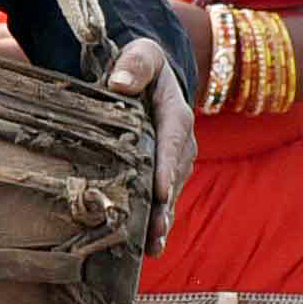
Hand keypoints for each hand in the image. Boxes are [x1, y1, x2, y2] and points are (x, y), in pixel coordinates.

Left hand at [105, 36, 198, 230]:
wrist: (150, 76)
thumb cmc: (142, 64)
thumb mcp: (142, 54)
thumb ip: (135, 64)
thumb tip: (120, 84)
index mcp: (176, 115)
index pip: (173, 142)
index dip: (168, 168)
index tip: (161, 191)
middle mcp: (182, 144)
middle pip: (174, 177)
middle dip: (165, 205)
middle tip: (154, 230)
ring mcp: (175, 163)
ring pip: (170, 194)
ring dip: (162, 220)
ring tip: (151, 247)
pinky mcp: (164, 175)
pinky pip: (162, 200)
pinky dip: (156, 222)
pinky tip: (147, 249)